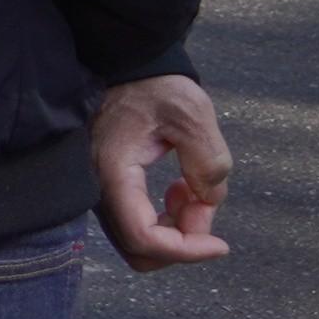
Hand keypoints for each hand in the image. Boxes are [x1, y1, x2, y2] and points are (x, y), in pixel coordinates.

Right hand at [91, 73, 229, 269]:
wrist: (125, 67)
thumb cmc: (155, 87)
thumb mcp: (192, 117)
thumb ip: (208, 163)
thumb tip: (209, 202)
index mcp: (113, 173)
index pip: (144, 237)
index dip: (186, 251)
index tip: (221, 244)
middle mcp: (98, 189)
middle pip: (137, 250)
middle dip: (181, 242)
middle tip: (205, 206)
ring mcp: (100, 191)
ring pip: (138, 239)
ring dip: (175, 230)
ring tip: (195, 192)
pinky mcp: (109, 188)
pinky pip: (136, 222)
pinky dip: (165, 219)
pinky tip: (181, 189)